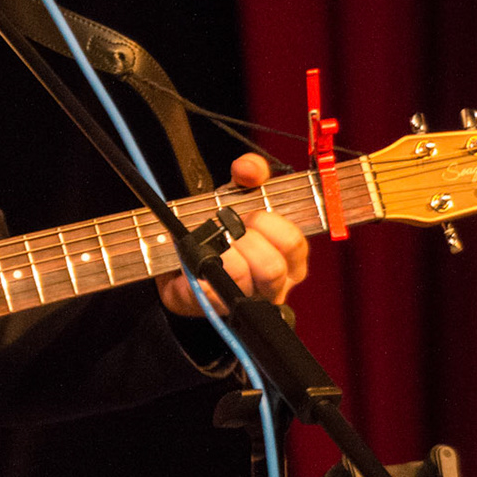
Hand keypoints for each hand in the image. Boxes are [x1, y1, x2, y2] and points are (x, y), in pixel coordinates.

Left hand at [157, 153, 308, 317]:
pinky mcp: (216, 309)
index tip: (250, 214)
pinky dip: (200, 275)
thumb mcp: (240, 193)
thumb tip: (248, 168)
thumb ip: (250, 174)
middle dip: (243, 240)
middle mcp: (277, 283)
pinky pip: (211, 294)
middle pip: (272, 267)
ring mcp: (249, 300)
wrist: (183, 255)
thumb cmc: (223, 226)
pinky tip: (194, 267)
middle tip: (226, 229)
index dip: (269, 224)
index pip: (293, 242)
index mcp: (289, 256)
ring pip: (241, 279)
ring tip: (210, 245)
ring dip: (221, 255)